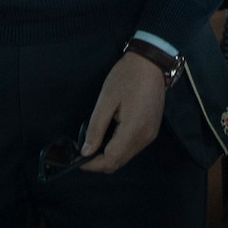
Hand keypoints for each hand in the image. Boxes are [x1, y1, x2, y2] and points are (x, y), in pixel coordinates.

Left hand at [80, 51, 167, 174]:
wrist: (152, 63)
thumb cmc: (126, 77)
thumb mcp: (106, 100)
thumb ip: (96, 128)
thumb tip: (86, 151)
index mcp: (133, 131)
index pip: (110, 160)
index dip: (92, 164)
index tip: (76, 160)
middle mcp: (144, 138)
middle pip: (118, 162)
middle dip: (98, 162)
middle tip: (81, 151)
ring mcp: (150, 135)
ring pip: (125, 156)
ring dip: (108, 155)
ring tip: (93, 142)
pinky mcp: (152, 130)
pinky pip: (132, 147)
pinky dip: (118, 148)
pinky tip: (108, 136)